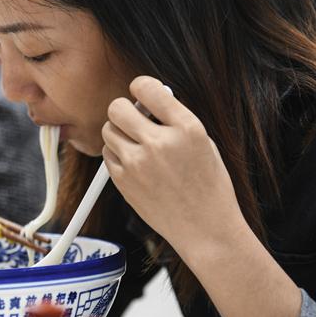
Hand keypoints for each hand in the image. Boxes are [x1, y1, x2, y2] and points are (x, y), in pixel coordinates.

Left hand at [101, 76, 246, 260]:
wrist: (205, 229)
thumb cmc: (208, 185)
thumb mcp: (203, 143)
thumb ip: (175, 120)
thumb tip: (147, 100)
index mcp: (187, 128)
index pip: (147, 88)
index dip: (140, 87)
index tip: (140, 94)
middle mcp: (160, 143)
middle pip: (117, 107)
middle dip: (124, 110)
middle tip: (132, 120)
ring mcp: (139, 163)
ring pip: (108, 130)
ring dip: (119, 133)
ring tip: (136, 145)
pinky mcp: (124, 181)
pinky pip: (107, 154)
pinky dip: (117, 155)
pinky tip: (135, 164)